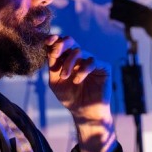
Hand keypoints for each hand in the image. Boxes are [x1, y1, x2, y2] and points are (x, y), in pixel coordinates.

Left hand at [46, 35, 116, 151]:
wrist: (84, 112)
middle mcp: (79, 57)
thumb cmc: (69, 97)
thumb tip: (49, 48)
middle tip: (55, 54)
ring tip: (65, 77)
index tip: (47, 41)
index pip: (60, 43)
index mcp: (66, 59)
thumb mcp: (55, 81)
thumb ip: (52, 65)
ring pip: (79, 51)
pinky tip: (77, 80)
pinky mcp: (103, 67)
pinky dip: (82, 70)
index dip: (54, 39)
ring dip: (69, 63)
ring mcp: (91, 61)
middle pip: (70, 40)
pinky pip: (92, 61)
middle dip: (61, 44)